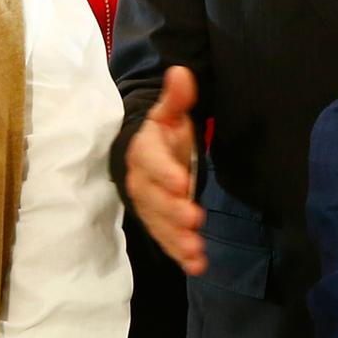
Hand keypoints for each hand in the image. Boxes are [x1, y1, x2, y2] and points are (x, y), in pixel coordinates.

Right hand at [126, 67, 205, 274]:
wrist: (146, 155)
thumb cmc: (162, 133)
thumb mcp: (169, 113)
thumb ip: (176, 98)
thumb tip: (180, 72)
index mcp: (143, 151)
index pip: (149, 161)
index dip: (164, 172)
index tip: (182, 182)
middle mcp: (140, 182)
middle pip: (152, 199)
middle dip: (172, 211)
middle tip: (194, 218)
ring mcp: (148, 207)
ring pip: (158, 225)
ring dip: (176, 239)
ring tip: (195, 250)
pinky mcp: (159, 224)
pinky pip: (166, 241)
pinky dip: (180, 255)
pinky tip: (197, 265)